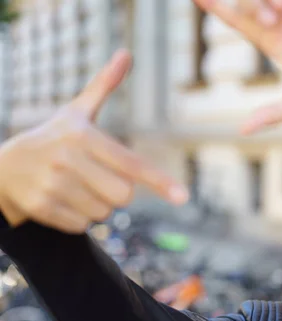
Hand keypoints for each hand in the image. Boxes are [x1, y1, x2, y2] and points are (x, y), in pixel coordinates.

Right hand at [0, 50, 188, 233]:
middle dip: (118, 192)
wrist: (3, 166)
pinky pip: (82, 225)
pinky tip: (62, 200)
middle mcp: (67, 159)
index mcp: (83, 136)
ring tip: (75, 187)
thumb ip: (103, 86)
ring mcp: (52, 185)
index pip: (131, 164)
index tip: (183, 197)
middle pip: (123, 195)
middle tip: (96, 178)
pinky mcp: (41, 207)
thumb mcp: (76, 112)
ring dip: (97, 206)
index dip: (160, 181)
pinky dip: (78, 218)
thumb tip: (126, 54)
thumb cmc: (54, 138)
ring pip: (103, 213)